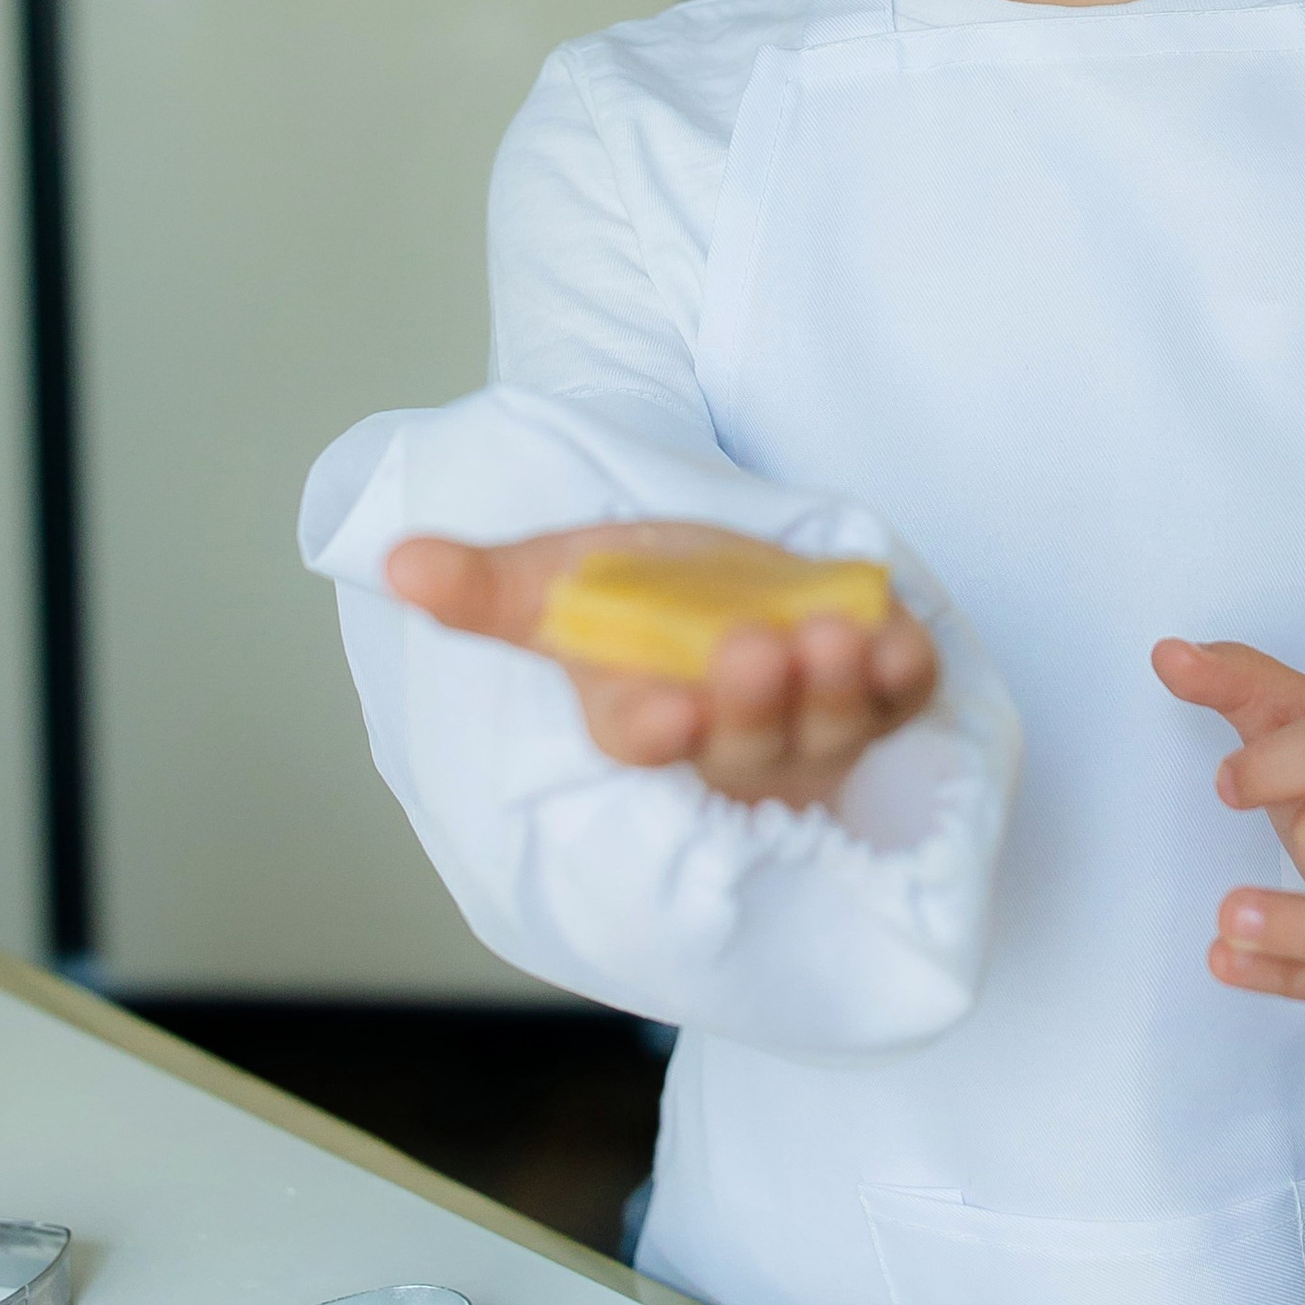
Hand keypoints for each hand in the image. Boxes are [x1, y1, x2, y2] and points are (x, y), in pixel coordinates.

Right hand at [385, 521, 938, 811]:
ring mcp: (809, 729)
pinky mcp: (875, 699)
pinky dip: (905, 675)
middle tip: (757, 650)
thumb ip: (487, 585)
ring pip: (829, 730)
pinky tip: (903, 636)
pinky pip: (899, 701)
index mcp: (643, 716)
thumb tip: (400, 560)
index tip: (665, 716)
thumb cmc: (635, 593)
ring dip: (837, 689)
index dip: (656, 732)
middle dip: (756, 703)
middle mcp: (728, 741)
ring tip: (835, 633)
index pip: (644, 742)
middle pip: (746, 744)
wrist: (720, 575)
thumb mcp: (562, 580)